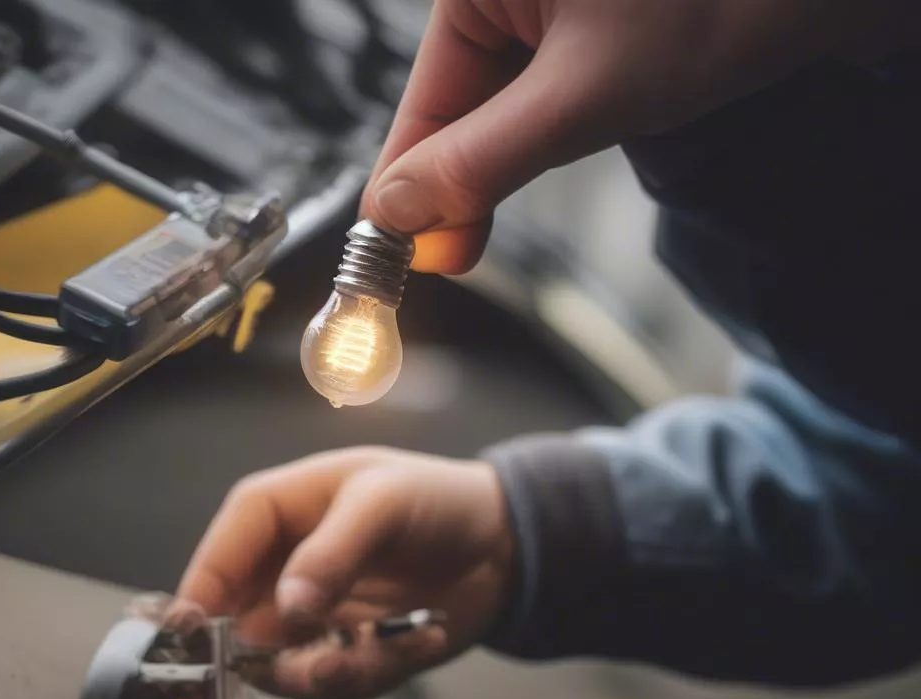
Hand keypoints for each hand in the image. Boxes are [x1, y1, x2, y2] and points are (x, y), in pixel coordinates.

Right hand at [177, 447, 514, 698]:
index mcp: (273, 514)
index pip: (216, 559)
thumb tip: (286, 608)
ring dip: (344, 670)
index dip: (201, 601)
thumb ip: (332, 551)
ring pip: (289, 671)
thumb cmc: (435, 498)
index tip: (201, 645)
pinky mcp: (343, 652)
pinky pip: (337, 685)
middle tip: (334, 663)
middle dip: (282, 660)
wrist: (501, 543)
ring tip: (401, 642)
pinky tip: (425, 636)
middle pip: (240, 631)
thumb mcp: (383, 503)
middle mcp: (279, 571)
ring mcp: (310, 618)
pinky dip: (381, 671)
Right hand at [361, 0, 906, 274]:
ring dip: (493, 171)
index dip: (408, 184)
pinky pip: (536, 95)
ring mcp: (545, 7)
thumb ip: (481, 160)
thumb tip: (398, 212)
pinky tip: (523, 177)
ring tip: (477, 230)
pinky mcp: (586, 25)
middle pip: (454, 104)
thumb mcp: (582, 97)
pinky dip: (532, 143)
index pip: (423, 97)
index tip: (393, 253)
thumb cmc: (719, 1)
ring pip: (496, 107)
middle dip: (455, 183)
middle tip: (450, 258)